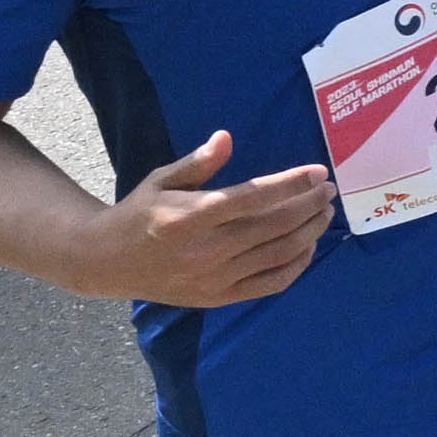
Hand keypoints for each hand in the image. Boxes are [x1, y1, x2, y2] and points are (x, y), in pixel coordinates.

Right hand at [97, 127, 335, 306]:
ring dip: (310, 233)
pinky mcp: (219, 298)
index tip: (319, 172)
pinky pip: (270, 284)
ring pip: (279, 255)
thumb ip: (198, 162)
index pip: (253, 198)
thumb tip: (227, 138)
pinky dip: (296, 266)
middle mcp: (206, 249)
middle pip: (274, 226)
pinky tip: (308, 246)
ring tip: (325, 213)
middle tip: (328, 191)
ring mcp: (215, 278)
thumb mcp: (161, 180)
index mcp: (190, 215)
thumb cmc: (139, 213)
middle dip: (309, 206)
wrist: (108, 263)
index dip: (291, 184)